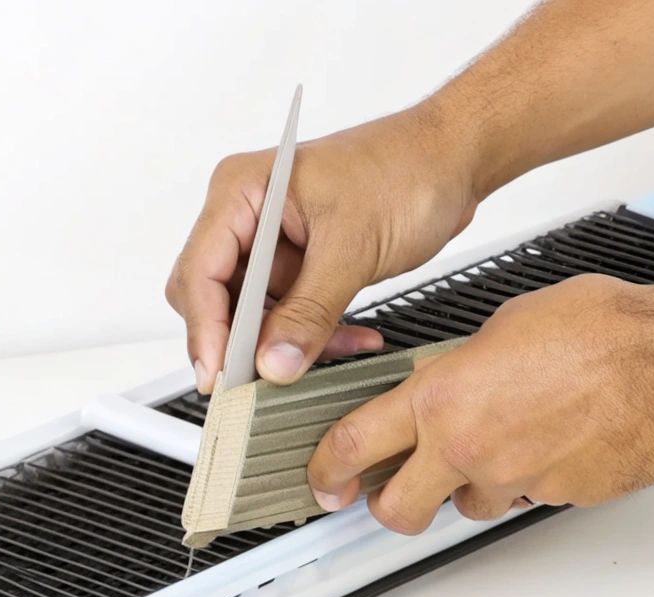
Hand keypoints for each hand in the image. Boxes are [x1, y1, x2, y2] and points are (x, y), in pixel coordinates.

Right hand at [166, 105, 479, 391]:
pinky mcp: (302, 262)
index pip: (200, 271)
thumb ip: (309, 310)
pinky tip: (350, 339)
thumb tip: (273, 362)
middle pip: (214, 297)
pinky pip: (290, 314)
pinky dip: (315, 333)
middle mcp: (248, 214)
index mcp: (243, 191)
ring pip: (254, 314)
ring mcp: (274, 241)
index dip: (207, 330)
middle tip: (264, 380)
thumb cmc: (408, 168)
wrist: (453, 160)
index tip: (221, 375)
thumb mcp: (354, 247)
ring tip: (331, 350)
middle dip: (243, 341)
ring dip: (287, 342)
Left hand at [305, 275, 653, 532]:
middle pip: (398, 509)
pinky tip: (555, 442)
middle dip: (390, 505)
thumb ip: (462, 365)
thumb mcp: (506, 324)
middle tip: (395, 492)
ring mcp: (515, 480)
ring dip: (474, 485)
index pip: (354, 444)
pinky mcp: (559, 498)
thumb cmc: (602, 330)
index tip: (323, 478)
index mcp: (443, 398)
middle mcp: (470, 449)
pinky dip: (533, 479)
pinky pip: (529, 497)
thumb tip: (452, 378)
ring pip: (470, 505)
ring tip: (506, 442)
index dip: (327, 469)